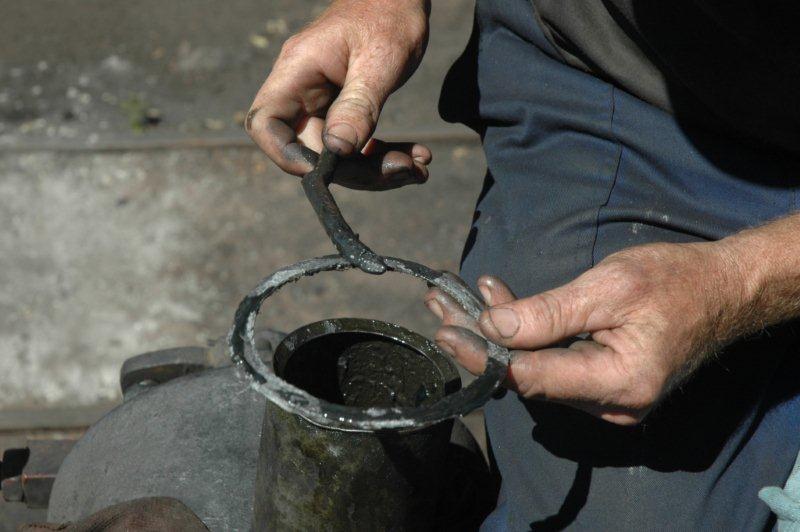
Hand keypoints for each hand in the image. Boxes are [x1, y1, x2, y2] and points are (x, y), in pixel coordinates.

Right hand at [246, 0, 431, 189]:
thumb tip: (337, 151)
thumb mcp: (379, 60)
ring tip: (418, 167)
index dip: (285, 155)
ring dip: (377, 168)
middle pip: (311, 149)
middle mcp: (303, 89)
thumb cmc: (388, 13)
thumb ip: (358, 106)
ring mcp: (323, 101)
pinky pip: (355, 144)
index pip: (265, 123)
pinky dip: (384, 155)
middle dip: (357, 170)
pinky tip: (416, 156)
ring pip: (338, 154)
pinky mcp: (344, 109)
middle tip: (405, 170)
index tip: (325, 174)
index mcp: (298, 71)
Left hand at [425, 241, 753, 424]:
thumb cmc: (676, 281)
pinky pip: (553, 363)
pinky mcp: (603, 383)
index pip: (530, 377)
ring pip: (535, 369)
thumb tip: (491, 329)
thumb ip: (548, 313)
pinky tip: (499, 303)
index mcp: (616, 383)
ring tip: (458, 299)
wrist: (724, 289)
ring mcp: (606, 398)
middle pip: (526, 376)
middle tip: (440, 306)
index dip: (482, 355)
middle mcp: (609, 403)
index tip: (444, 331)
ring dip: (497, 333)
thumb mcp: (609, 287)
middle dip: (479, 340)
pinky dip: (525, 334)